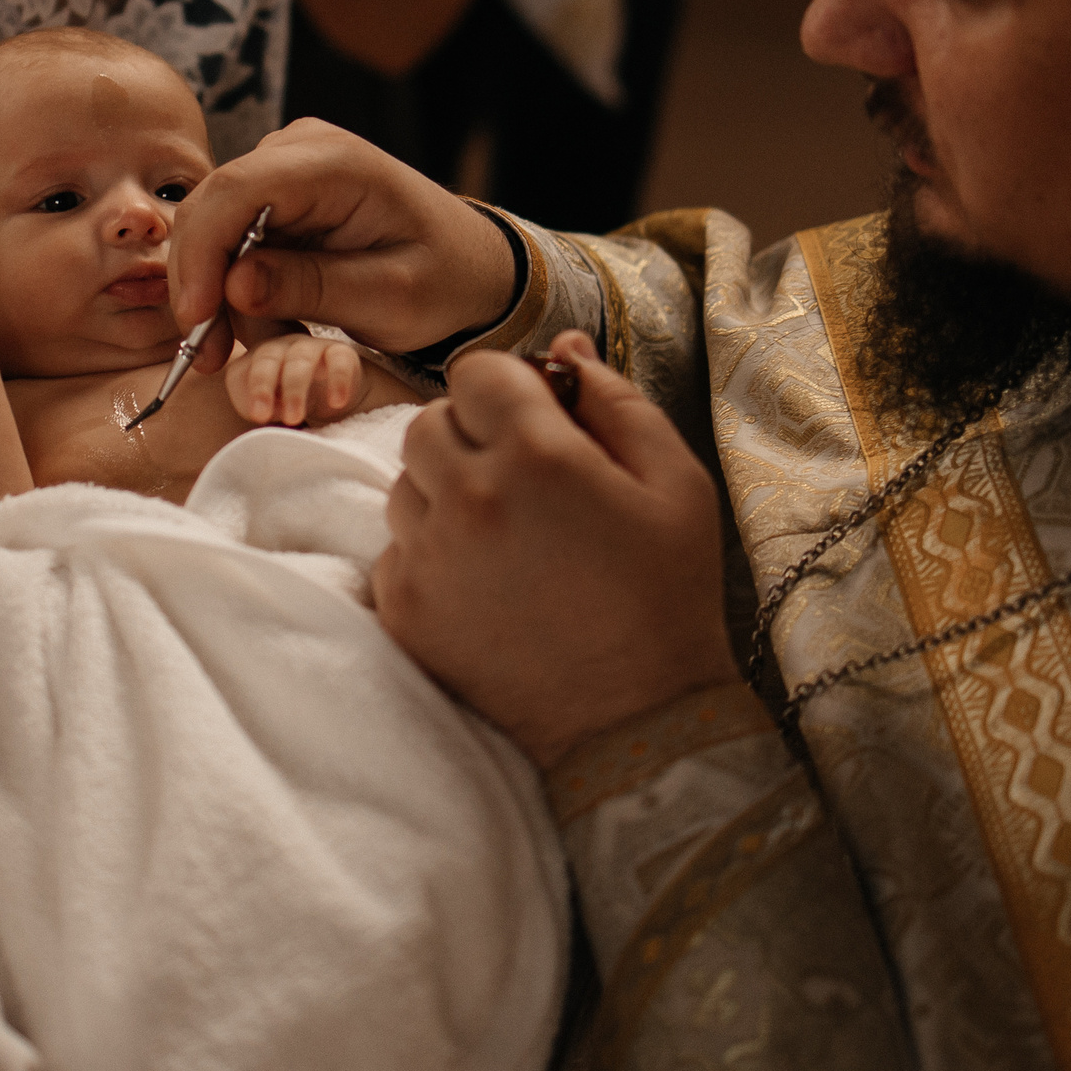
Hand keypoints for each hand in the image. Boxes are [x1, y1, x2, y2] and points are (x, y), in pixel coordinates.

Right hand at [168, 119, 518, 373]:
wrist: (471, 265)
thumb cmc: (445, 279)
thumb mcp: (390, 298)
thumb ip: (313, 288)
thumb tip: (233, 286)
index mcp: (334, 161)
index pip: (236, 191)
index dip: (202, 255)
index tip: (198, 321)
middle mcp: (298, 150)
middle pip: (211, 209)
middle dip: (201, 285)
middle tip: (209, 356)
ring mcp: (283, 168)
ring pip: (214, 232)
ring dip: (222, 297)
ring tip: (255, 347)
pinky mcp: (277, 196)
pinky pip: (232, 242)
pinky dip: (236, 290)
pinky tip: (264, 327)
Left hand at [226, 333, 367, 427]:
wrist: (334, 393)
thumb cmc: (291, 401)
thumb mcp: (270, 408)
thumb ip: (258, 410)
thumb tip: (263, 414)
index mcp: (257, 359)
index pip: (241, 371)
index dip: (245, 393)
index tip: (257, 417)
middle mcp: (281, 347)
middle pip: (267, 359)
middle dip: (262, 387)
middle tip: (263, 418)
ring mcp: (311, 347)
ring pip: (299, 360)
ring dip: (294, 390)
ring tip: (293, 418)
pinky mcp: (341, 352)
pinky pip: (338, 361)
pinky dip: (337, 381)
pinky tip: (336, 403)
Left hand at [378, 332, 735, 766]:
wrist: (635, 720)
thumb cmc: (667, 594)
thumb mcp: (675, 481)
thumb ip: (616, 401)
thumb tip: (564, 350)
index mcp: (537, 454)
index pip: (476, 371)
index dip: (509, 388)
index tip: (536, 420)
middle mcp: (468, 497)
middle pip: (429, 421)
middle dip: (470, 433)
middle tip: (521, 475)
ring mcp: (428, 557)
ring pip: (403, 483)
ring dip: (443, 489)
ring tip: (503, 531)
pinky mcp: (404, 611)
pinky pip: (394, 549)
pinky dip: (429, 552)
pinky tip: (484, 579)